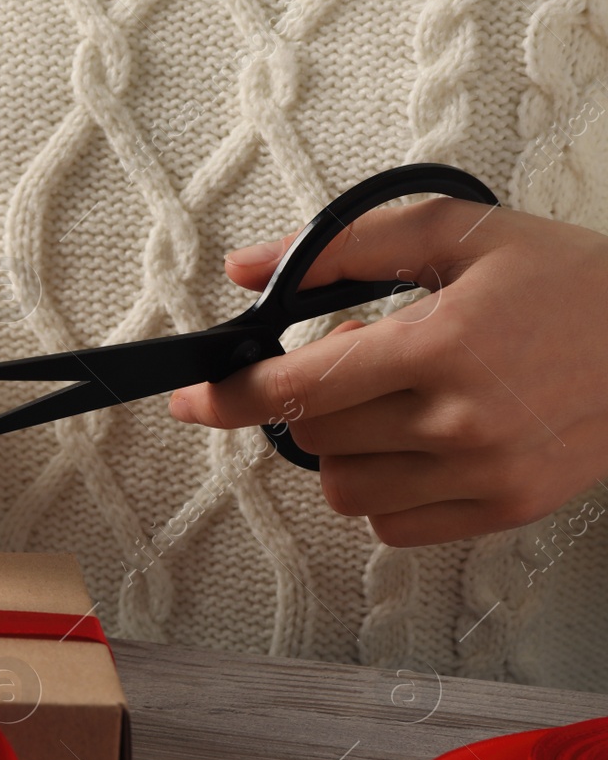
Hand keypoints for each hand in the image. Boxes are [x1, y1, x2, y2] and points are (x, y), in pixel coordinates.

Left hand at [169, 197, 607, 546]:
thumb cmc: (569, 281)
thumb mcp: (462, 234)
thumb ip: (346, 247)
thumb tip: (247, 268)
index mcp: (442, 342)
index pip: (301, 385)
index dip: (232, 395)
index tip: (189, 398)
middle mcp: (460, 417)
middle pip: (316, 438)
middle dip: (314, 401)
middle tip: (363, 362)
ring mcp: (484, 472)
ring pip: (343, 489)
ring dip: (343, 448)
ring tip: (395, 404)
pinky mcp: (505, 509)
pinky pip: (390, 525)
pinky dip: (382, 490)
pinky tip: (419, 446)